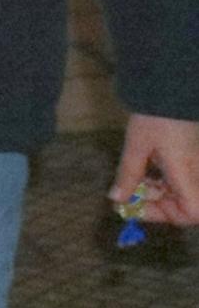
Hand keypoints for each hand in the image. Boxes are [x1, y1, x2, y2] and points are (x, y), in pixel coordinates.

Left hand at [120, 113, 198, 227]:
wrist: (169, 90)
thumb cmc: (154, 117)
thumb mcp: (136, 146)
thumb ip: (128, 174)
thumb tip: (117, 199)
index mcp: (187, 174)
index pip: (193, 212)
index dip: (167, 216)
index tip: (138, 207)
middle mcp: (195, 174)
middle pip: (186, 206)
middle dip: (157, 205)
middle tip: (131, 196)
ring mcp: (194, 167)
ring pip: (181, 194)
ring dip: (157, 193)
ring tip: (135, 181)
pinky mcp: (189, 159)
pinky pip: (179, 181)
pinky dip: (162, 182)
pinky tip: (144, 172)